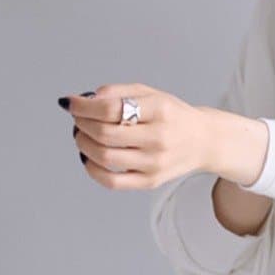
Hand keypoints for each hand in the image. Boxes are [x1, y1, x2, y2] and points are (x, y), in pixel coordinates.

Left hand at [61, 84, 266, 190]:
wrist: (203, 141)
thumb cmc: (172, 115)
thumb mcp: (150, 94)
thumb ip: (118, 93)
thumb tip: (85, 101)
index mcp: (159, 110)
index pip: (111, 108)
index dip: (83, 106)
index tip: (71, 103)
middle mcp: (158, 138)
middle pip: (105, 133)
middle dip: (82, 124)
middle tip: (77, 119)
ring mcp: (154, 163)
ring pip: (105, 157)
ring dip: (83, 144)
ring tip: (81, 135)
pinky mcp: (150, 181)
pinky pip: (113, 181)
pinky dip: (92, 169)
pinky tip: (87, 157)